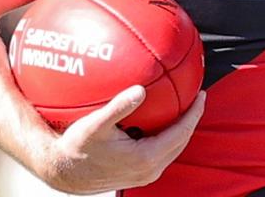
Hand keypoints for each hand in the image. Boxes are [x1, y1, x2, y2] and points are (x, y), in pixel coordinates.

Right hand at [39, 85, 205, 193]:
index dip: (194, 112)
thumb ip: (120, 107)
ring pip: (173, 149)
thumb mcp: (96, 124)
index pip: (181, 132)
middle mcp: (149, 170)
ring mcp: (145, 175)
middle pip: (182, 141)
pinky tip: (164, 123)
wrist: (63, 172)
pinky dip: (169, 137)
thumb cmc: (76, 147)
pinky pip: (163, 153)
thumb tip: (140, 90)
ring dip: (181, 129)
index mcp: (145, 157)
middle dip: (192, 119)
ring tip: (185, 108)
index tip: (202, 94)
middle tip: (197, 97)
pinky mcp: (139, 175)